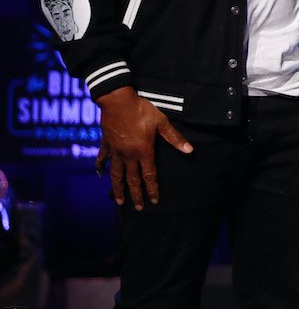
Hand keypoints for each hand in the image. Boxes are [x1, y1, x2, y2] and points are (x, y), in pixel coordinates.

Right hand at [95, 87, 192, 209]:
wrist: (118, 101)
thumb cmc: (141, 110)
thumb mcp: (161, 122)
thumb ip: (174, 138)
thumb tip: (189, 150)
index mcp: (143, 151)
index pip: (149, 175)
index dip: (152, 189)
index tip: (153, 201)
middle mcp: (129, 155)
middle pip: (132, 179)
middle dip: (136, 194)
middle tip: (137, 208)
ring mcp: (116, 151)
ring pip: (116, 174)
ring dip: (118, 188)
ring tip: (119, 200)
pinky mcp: (106, 144)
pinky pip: (103, 159)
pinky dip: (100, 167)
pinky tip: (99, 174)